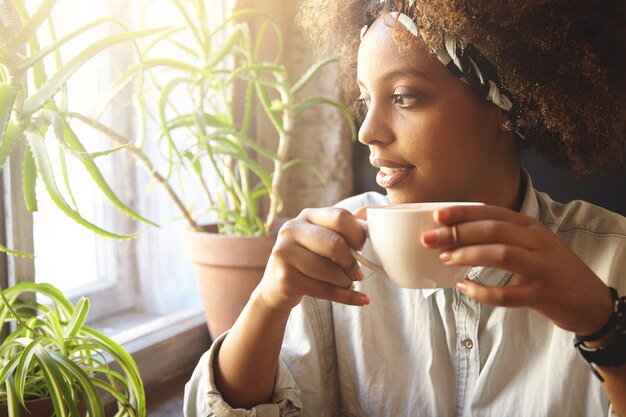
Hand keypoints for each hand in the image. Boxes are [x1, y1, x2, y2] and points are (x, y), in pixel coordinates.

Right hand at [256, 207, 369, 312]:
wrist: (277, 286)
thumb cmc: (309, 259)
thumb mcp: (324, 238)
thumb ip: (345, 226)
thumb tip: (367, 212)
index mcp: (307, 216)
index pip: (340, 217)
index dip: (358, 234)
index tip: (360, 248)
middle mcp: (291, 229)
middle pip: (334, 244)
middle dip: (351, 262)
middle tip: (357, 273)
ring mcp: (284, 252)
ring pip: (329, 270)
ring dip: (346, 281)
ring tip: (348, 283)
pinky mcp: (284, 277)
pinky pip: (323, 289)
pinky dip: (346, 297)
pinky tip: (357, 298)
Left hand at [421, 204, 613, 334]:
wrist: (591, 302)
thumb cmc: (552, 271)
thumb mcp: (533, 245)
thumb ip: (504, 237)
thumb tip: (456, 236)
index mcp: (532, 227)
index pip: (493, 213)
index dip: (464, 212)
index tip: (438, 214)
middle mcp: (538, 242)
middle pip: (494, 230)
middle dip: (458, 232)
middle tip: (429, 238)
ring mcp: (541, 268)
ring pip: (501, 254)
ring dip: (468, 255)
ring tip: (444, 258)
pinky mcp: (542, 295)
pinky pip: (507, 293)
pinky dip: (483, 291)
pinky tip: (465, 288)